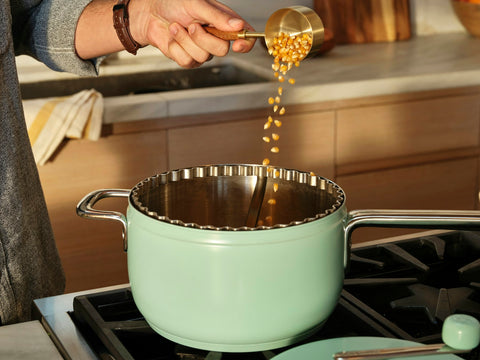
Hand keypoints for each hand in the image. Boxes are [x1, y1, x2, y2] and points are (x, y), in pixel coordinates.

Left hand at [130, 0, 255, 67]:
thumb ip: (218, 16)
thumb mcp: (197, 4)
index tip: (237, 45)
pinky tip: (172, 37)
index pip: (244, 36)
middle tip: (192, 25)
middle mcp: (215, 38)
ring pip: (202, 57)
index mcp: (223, 22)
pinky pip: (187, 61)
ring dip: (185, 40)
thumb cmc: (173, 3)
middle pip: (222, 51)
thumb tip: (239, 25)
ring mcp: (202, 50)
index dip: (245, 43)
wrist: (149, 13)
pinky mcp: (188, 59)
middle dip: (203, 38)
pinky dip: (176, 47)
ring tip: (177, 27)